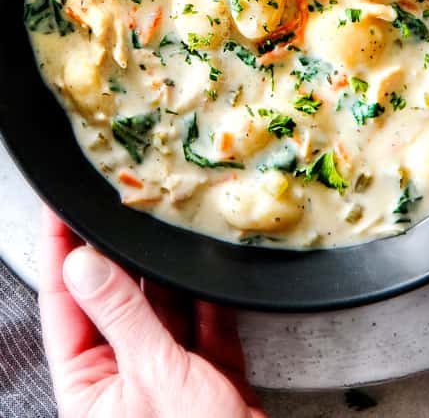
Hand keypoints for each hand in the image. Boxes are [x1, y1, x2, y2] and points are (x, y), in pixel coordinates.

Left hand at [39, 207, 267, 417]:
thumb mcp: (152, 378)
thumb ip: (121, 316)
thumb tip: (84, 264)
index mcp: (88, 384)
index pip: (64, 303)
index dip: (60, 252)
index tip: (61, 210)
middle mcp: (123, 376)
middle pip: (115, 298)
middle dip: (122, 253)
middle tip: (126, 203)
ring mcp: (167, 374)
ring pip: (162, 305)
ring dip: (169, 271)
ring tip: (168, 226)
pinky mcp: (209, 375)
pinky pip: (206, 322)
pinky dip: (210, 296)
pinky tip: (209, 269)